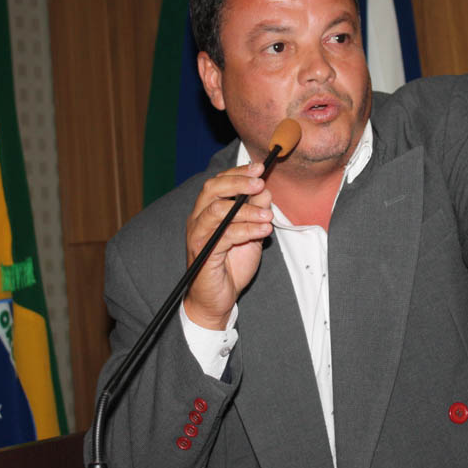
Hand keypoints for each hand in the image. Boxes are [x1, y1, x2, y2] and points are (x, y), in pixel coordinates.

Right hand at [183, 163, 273, 328]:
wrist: (218, 298)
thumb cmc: (231, 265)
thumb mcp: (251, 234)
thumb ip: (256, 212)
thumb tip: (265, 190)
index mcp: (207, 211)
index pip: (219, 182)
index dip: (238, 172)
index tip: (260, 168)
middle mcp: (198, 219)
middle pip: (212, 189)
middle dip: (238, 182)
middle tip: (260, 183)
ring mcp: (199, 235)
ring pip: (219, 211)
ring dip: (247, 210)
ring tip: (269, 215)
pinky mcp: (203, 252)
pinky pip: (225, 235)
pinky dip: (247, 230)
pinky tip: (263, 230)